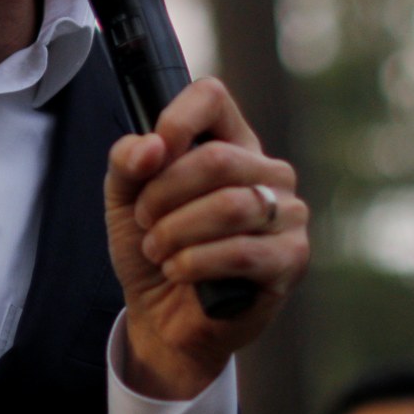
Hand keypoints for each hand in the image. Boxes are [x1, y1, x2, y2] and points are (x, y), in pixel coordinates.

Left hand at [104, 77, 308, 400]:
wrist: (162, 315)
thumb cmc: (151, 245)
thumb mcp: (123, 196)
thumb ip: (127, 161)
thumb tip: (152, 146)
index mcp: (229, 142)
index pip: (212, 98)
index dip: (176, 120)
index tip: (151, 153)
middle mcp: (266, 172)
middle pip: (217, 159)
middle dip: (164, 194)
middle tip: (144, 221)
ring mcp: (286, 214)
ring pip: (230, 206)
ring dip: (177, 231)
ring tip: (158, 249)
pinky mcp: (290, 259)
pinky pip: (241, 251)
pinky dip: (196, 262)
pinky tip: (179, 271)